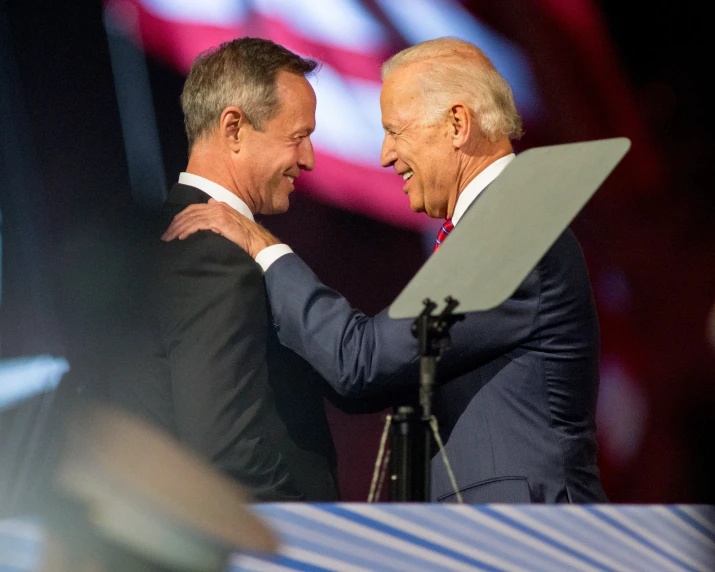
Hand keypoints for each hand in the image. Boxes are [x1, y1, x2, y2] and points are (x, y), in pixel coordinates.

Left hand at [161, 199, 280, 257]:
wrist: (259, 242)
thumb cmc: (246, 237)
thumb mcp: (231, 223)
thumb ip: (219, 214)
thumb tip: (209, 204)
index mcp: (218, 206)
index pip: (193, 209)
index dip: (181, 218)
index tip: (171, 229)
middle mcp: (217, 206)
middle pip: (189, 212)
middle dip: (175, 224)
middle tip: (165, 236)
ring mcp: (218, 213)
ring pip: (192, 218)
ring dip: (178, 229)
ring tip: (170, 238)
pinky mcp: (219, 221)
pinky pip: (198, 224)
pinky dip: (188, 230)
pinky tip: (181, 237)